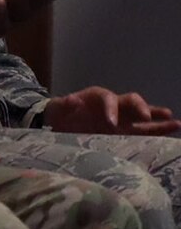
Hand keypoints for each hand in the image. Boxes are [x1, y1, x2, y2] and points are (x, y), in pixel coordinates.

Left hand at [45, 86, 179, 136]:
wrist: (63, 122)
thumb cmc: (61, 113)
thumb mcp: (59, 108)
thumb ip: (65, 105)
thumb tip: (71, 100)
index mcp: (98, 97)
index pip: (109, 99)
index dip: (111, 109)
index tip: (111, 123)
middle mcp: (115, 105)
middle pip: (132, 101)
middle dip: (140, 108)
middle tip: (145, 117)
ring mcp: (123, 118)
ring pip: (144, 116)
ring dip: (158, 119)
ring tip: (175, 123)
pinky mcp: (126, 131)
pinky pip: (144, 130)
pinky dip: (157, 131)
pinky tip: (172, 131)